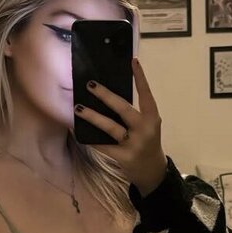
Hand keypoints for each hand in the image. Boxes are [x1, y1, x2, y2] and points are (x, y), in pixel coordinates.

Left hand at [75, 57, 166, 193]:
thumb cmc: (146, 142)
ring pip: (110, 127)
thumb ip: (133, 113)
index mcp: (152, 118)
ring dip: (93, 117)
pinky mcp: (124, 157)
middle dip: (105, 96)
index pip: (146, 94)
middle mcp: (145, 129)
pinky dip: (90, 139)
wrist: (152, 171)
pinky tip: (79, 132)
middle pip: (123, 108)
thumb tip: (107, 96)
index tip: (133, 61)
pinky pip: (103, 146)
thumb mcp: (147, 126)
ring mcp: (134, 144)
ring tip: (78, 108)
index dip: (140, 78)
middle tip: (90, 84)